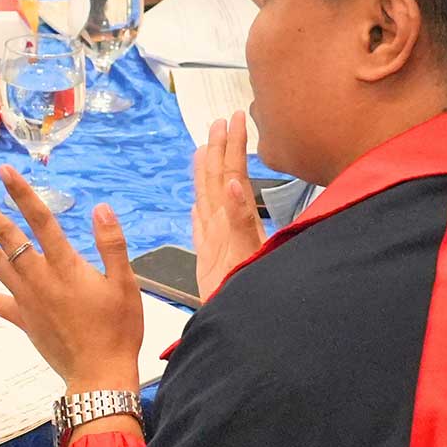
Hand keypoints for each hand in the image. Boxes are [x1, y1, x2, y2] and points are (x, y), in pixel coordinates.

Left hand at [0, 166, 144, 393]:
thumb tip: (100, 208)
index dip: (22, 194)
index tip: (4, 172)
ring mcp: (25, 298)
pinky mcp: (20, 318)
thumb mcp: (126, 283)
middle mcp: (40, 277)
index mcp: (66, 266)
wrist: (100, 374)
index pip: (41, 220)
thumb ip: (112, 244)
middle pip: (6, 236)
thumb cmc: (118, 329)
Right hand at [191, 111, 264, 300]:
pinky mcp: (210, 261)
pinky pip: (201, 230)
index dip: (232, 148)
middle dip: (220, 150)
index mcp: (236, 222)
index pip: (233, 175)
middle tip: (219, 121)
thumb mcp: (246, 254)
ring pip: (210, 200)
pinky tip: (196, 204)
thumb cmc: (250, 295)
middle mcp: (227, 227)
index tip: (234, 120)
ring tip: (204, 149)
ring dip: (207, 174)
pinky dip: (198, 214)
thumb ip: (240, 220)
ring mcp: (218, 243)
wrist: (246, 326)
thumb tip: (233, 185)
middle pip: (220, 181)